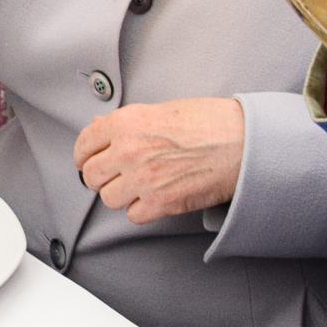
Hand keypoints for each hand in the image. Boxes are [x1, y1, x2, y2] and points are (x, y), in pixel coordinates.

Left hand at [73, 97, 244, 223]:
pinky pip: (133, 216)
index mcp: (125, 123)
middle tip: (113, 176)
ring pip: (109, 198)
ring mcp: (143, 179)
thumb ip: (126, 123)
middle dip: (101, 177)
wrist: (242, 143)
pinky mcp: (162, 203)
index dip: (85, 155)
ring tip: (136, 187)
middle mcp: (128, 151)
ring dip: (120, 195)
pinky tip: (153, 199)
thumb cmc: (209, 122)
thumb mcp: (159, 110)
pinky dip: (141, 210)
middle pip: (91, 176)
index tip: (87, 160)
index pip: (84, 144)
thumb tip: (100, 130)